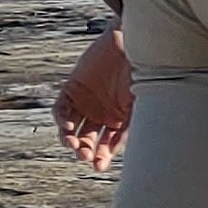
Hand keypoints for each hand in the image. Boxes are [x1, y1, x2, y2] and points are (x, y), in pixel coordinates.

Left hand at [52, 33, 132, 171]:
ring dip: (70, 139)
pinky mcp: (72, 88)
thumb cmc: (146, 71)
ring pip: (72, 128)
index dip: (102, 156)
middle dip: (85, 150)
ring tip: (73, 144)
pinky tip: (67, 126)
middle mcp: (101, 112)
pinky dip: (62, 119)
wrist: (133, 42)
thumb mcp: (145, 101)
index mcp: (120, 118)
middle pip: (88, 139)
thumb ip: (138, 122)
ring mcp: (85, 101)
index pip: (108, 144)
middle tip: (85, 155)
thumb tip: (142, 151)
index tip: (99, 165)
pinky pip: (61, 109)